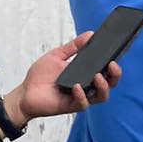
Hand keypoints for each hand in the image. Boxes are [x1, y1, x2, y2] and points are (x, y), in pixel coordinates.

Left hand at [3, 34, 122, 127]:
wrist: (25, 93)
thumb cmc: (40, 75)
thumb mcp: (57, 55)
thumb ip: (74, 46)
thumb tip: (90, 34)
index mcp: (85, 73)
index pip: (106, 69)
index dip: (114, 62)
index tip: (117, 51)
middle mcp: (87, 85)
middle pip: (110, 83)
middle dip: (115, 75)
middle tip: (112, 64)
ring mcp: (81, 97)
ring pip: (102, 96)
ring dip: (104, 86)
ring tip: (98, 76)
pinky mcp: (72, 106)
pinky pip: (84, 103)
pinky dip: (82, 95)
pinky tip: (77, 86)